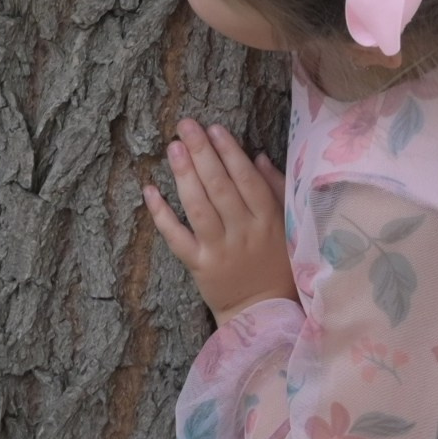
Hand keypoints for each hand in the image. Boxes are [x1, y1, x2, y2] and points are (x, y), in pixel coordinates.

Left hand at [143, 119, 293, 326]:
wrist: (263, 312)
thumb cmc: (277, 263)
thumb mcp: (287, 225)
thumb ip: (275, 190)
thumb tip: (257, 156)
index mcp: (268, 219)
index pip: (247, 180)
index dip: (230, 153)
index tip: (215, 128)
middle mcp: (244, 233)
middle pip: (220, 187)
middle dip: (202, 153)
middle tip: (186, 126)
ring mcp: (220, 250)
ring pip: (199, 208)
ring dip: (184, 176)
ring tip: (173, 148)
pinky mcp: (199, 267)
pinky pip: (177, 238)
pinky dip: (162, 215)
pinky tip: (150, 190)